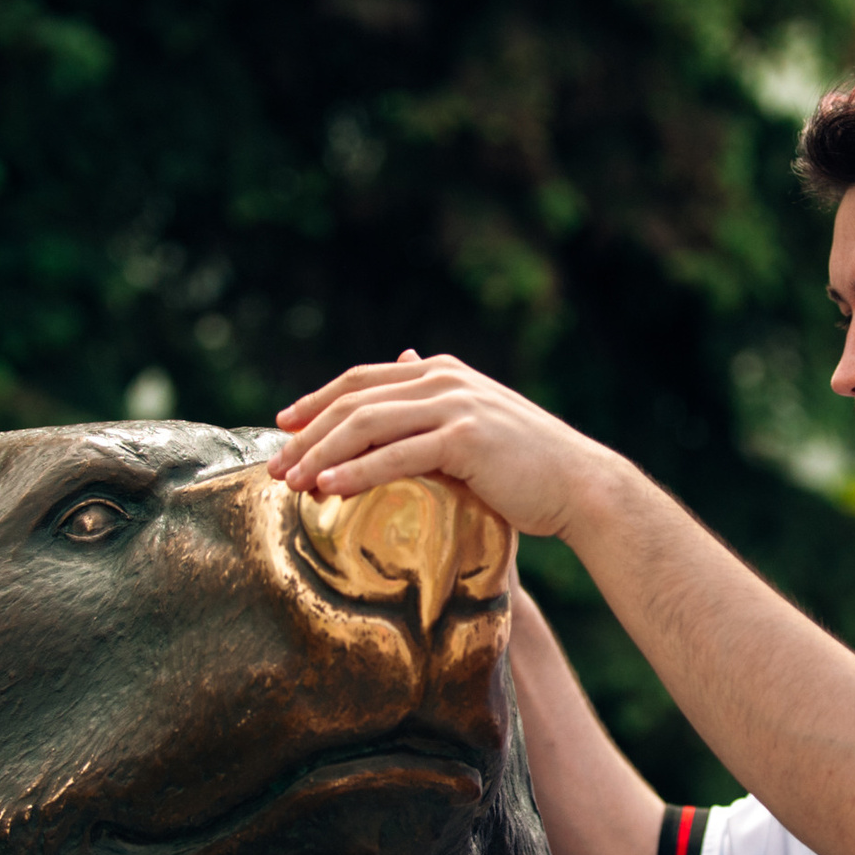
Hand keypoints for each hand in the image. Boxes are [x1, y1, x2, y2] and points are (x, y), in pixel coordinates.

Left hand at [269, 351, 617, 539]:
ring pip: (367, 425)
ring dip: (321, 454)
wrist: (579, 484)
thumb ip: (435, 403)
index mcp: (442, 373)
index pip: (362, 379)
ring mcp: (455, 406)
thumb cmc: (525, 465)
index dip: (317, 399)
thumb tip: (407, 364)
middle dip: (307, 433)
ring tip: (290, 481)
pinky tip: (328, 489)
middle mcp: (444, 380)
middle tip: (275, 464)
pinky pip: (396, 456)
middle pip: (354, 400)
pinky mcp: (465, 439)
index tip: (283, 424)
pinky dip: (356, 472)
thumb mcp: (474, 422)